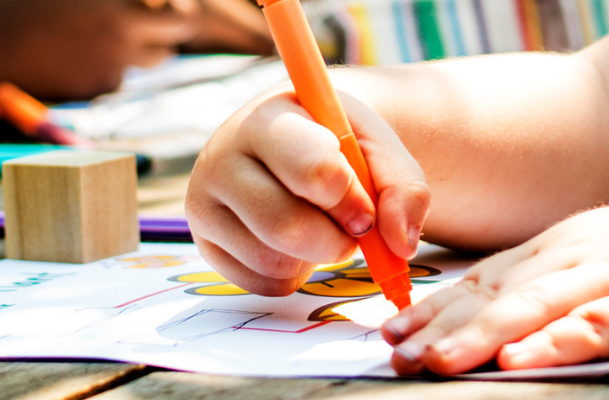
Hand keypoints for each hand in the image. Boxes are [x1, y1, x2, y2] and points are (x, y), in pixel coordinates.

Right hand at [0, 0, 201, 98]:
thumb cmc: (14, 0)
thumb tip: (160, 0)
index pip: (179, 2)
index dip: (174, 2)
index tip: (162, 3)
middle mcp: (123, 19)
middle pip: (180, 26)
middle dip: (172, 24)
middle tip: (153, 18)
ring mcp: (114, 54)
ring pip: (155, 56)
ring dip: (144, 46)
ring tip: (100, 34)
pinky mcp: (100, 84)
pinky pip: (120, 75)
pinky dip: (107, 66)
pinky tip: (71, 55)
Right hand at [186, 88, 430, 295]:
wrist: (299, 146)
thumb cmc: (339, 145)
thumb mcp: (379, 148)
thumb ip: (404, 188)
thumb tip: (400, 244)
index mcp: (269, 117)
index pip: (311, 168)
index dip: (350, 199)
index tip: (365, 207)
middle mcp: (222, 155)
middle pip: (285, 225)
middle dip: (336, 239)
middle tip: (352, 228)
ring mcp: (204, 201)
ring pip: (272, 258)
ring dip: (316, 256)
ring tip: (321, 226)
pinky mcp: (205, 243)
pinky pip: (261, 282)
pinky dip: (293, 275)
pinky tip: (295, 244)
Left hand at [379, 194, 608, 374]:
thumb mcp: (594, 248)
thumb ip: (544, 275)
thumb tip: (484, 307)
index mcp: (558, 244)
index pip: (483, 277)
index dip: (433, 306)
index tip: (392, 331)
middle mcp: (575, 256)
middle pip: (495, 293)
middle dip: (439, 326)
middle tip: (396, 354)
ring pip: (533, 307)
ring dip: (479, 336)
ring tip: (436, 361)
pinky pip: (594, 325)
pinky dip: (555, 341)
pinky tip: (521, 357)